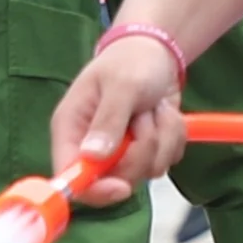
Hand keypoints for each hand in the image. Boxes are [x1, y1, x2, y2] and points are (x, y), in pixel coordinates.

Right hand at [48, 28, 186, 187]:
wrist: (156, 52)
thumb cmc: (130, 61)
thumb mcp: (121, 85)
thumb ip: (108, 120)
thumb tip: (92, 156)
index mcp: (70, 129)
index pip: (70, 175)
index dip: (94, 189)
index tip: (121, 186)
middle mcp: (91, 146)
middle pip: (115, 180)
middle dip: (140, 151)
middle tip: (143, 118)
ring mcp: (120, 152)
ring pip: (146, 171)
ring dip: (161, 138)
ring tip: (152, 109)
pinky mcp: (144, 152)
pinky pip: (166, 161)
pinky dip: (172, 137)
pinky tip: (162, 113)